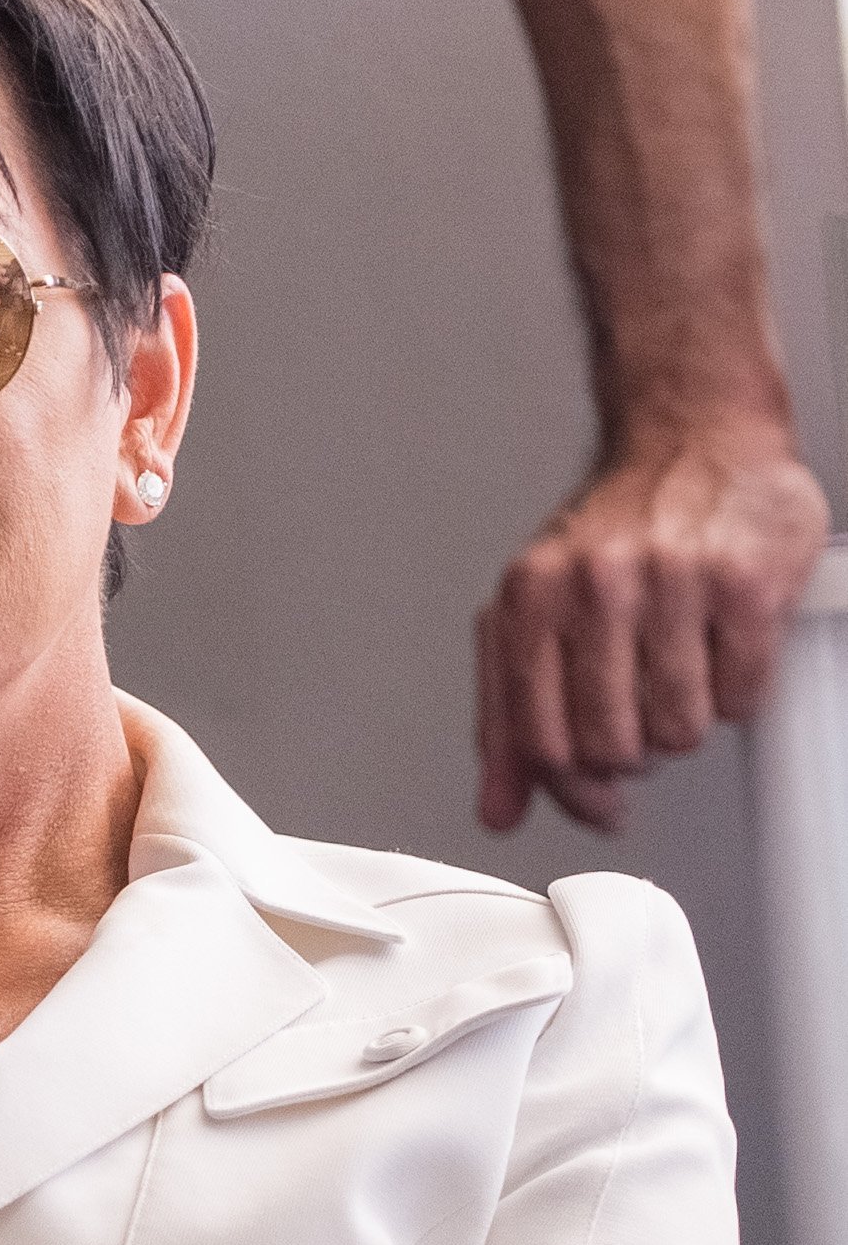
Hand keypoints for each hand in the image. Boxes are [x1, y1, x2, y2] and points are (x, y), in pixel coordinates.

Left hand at [476, 416, 827, 832]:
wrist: (695, 435)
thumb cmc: (616, 529)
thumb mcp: (536, 613)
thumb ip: (509, 716)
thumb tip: (499, 808)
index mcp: (532, 597)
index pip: (540, 741)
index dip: (572, 788)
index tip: (596, 800)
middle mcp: (596, 584)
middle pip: (610, 748)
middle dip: (633, 756)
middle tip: (644, 722)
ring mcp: (673, 580)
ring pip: (678, 732)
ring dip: (685, 724)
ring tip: (682, 675)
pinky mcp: (744, 583)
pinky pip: (740, 697)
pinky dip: (736, 693)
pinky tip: (722, 651)